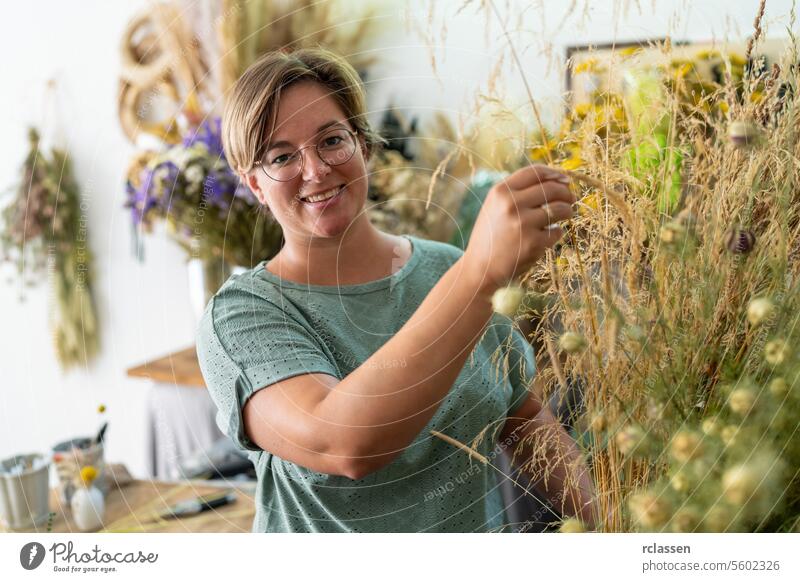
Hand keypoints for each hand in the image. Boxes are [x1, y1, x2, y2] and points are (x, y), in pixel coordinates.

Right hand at [463, 164, 574, 294]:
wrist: (480, 268)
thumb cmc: (492, 236)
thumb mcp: (495, 206)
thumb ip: (518, 191)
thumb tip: (557, 179)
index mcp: (500, 191)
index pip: (535, 172)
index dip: (555, 174)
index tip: (565, 180)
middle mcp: (511, 204)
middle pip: (552, 188)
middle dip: (567, 193)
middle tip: (570, 199)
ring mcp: (523, 223)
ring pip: (561, 208)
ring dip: (568, 211)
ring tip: (565, 215)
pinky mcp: (533, 243)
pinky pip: (557, 232)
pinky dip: (556, 233)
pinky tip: (547, 237)